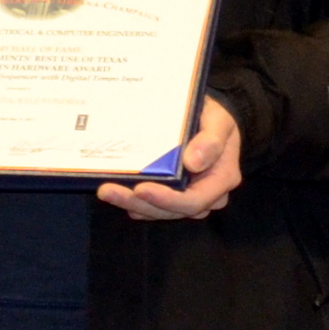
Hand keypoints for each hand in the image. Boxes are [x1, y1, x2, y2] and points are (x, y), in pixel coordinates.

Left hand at [100, 97, 242, 220]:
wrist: (209, 118)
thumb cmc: (215, 119)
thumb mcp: (219, 121)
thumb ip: (211, 141)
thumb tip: (193, 162)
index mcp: (222, 179)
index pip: (195, 201)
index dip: (167, 200)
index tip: (141, 189)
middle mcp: (207, 195)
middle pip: (172, 211)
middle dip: (140, 204)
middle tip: (109, 191)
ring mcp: (188, 196)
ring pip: (159, 211)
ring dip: (131, 204)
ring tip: (106, 191)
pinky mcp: (173, 194)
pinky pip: (153, 205)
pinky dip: (133, 201)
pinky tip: (116, 193)